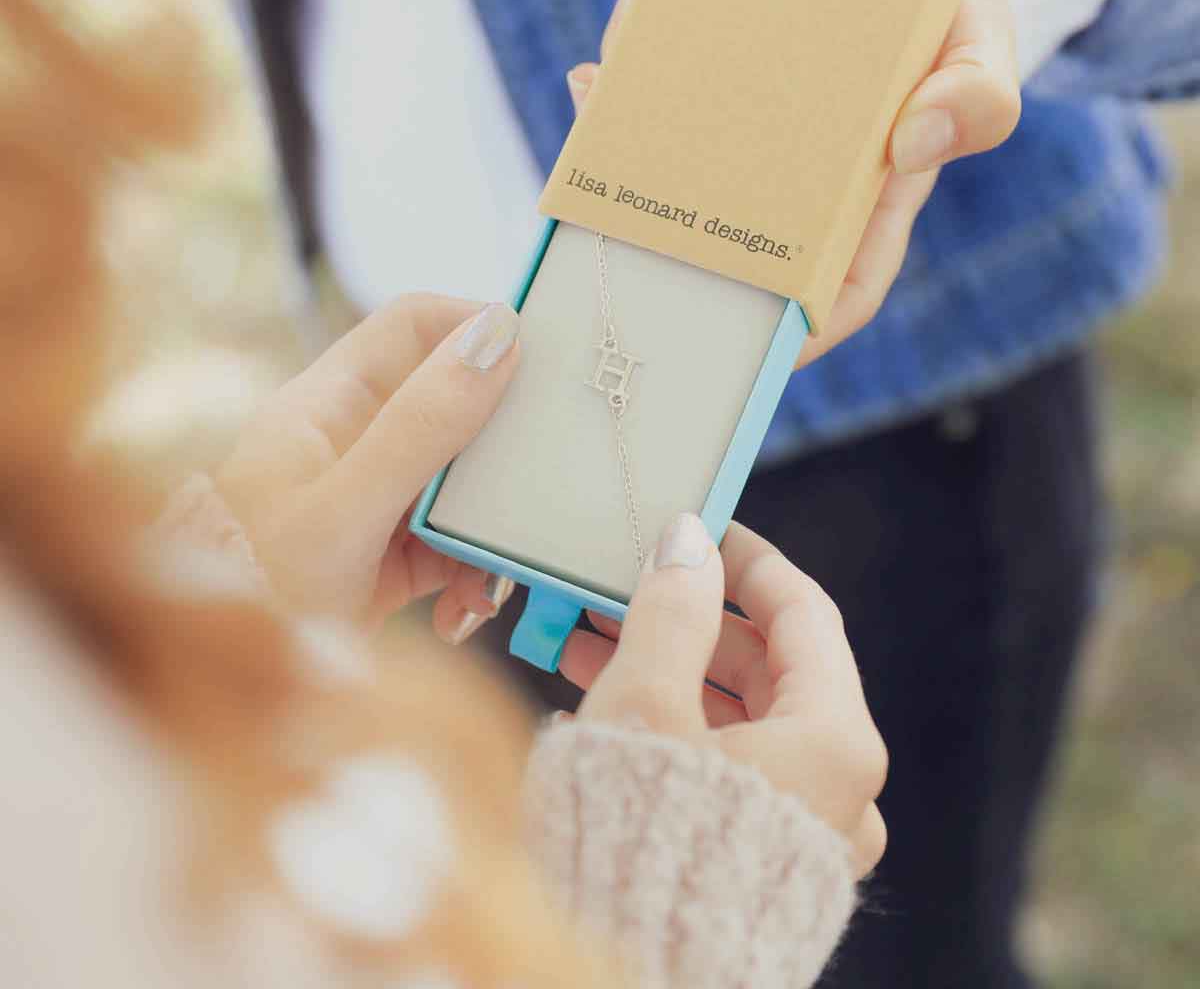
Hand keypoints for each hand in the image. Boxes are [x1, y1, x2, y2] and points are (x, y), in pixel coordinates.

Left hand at [215, 296, 519, 639]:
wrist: (227, 692)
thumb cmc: (254, 588)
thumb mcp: (344, 506)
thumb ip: (421, 425)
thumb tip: (496, 337)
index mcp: (330, 404)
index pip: (413, 327)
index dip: (474, 326)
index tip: (539, 354)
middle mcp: (355, 442)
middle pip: (453, 406)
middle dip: (498, 451)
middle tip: (534, 481)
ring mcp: (374, 499)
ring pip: (463, 483)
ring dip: (488, 529)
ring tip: (489, 580)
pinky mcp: (390, 556)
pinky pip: (454, 545)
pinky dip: (471, 575)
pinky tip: (463, 613)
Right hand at [559, 514, 887, 878]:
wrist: (629, 979)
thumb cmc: (642, 840)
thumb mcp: (647, 702)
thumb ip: (671, 608)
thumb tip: (690, 538)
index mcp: (835, 738)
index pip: (803, 612)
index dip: (747, 559)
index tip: (699, 525)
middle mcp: (840, 786)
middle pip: (769, 667)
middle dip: (690, 619)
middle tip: (625, 585)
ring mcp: (808, 830)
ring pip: (742, 718)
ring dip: (671, 668)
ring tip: (592, 637)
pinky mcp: (768, 862)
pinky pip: (730, 766)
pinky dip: (676, 724)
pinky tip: (610, 701)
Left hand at [568, 0, 1019, 365]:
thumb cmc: (956, 18)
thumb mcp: (984, 51)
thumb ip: (978, 98)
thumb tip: (911, 144)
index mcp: (866, 207)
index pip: (830, 292)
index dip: (790, 332)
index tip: (745, 352)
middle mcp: (797, 190)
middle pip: (733, 238)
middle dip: (673, 237)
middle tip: (622, 219)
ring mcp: (749, 147)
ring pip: (683, 173)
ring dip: (631, 152)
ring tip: (595, 99)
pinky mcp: (718, 99)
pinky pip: (666, 110)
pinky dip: (632, 87)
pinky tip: (601, 63)